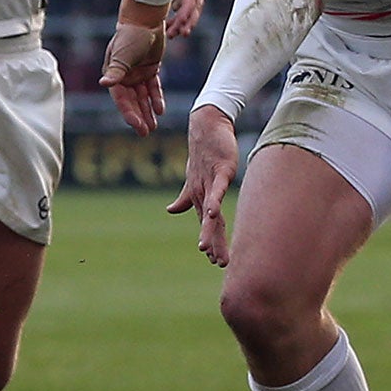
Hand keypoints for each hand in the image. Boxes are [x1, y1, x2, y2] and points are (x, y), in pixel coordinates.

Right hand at [100, 7, 167, 134]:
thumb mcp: (123, 55)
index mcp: (114, 75)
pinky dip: (156, 98)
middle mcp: (124, 77)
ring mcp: (136, 74)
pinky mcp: (149, 69)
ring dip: (148, 111)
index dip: (129, 113)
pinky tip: (160, 110)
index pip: (121, 98)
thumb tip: (103, 84)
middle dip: (139, 116)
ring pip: (143, 97)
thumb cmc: (130, 36)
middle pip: (132, 101)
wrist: (145, 21)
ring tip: (154, 127)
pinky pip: (153, 87)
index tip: (137, 125)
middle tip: (146, 132)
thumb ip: (116, 71)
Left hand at [166, 0, 207, 38]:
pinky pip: (188, 6)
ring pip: (192, 9)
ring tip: (171, 34)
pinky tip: (170, 24)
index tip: (179, 27)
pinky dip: (180, 15)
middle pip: (194, 7)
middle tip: (178, 35)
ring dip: (182, 22)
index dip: (186, 15)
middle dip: (187, 22)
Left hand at [169, 105, 239, 266]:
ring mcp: (211, 183)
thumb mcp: (194, 179)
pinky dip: (214, 201)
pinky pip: (217, 189)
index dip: (210, 240)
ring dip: (209, 231)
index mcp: (201, 197)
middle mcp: (204, 193)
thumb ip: (184, 197)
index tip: (213, 260)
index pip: (207, 224)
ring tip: (206, 249)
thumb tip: (170, 211)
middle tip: (217, 263)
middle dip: (214, 243)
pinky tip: (213, 214)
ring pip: (210, 212)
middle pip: (210, 223)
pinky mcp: (220, 170)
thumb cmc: (202, 153)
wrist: (206, 127)